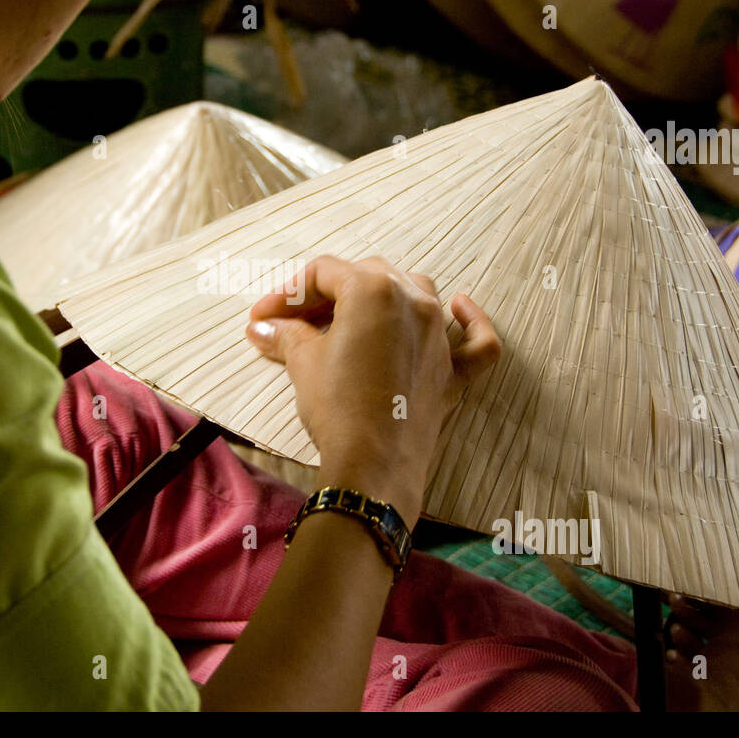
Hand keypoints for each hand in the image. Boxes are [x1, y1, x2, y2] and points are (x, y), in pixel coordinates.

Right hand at [245, 255, 500, 521]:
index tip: (264, 318)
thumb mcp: (303, 362)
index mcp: (373, 290)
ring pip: (417, 292)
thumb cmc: (337, 406)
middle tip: (296, 322)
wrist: (371, 464)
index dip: (288, 293)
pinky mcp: (453, 371)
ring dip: (384, 296)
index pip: (323, 273)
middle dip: (329, 293)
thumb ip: (286, 335)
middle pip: (367, 276)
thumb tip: (264, 327)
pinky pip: (475, 339)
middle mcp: (414, 301)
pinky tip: (461, 306)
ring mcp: (439, 335)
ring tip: (354, 317)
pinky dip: (470, 321)